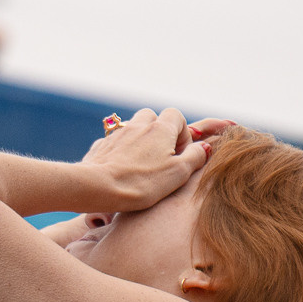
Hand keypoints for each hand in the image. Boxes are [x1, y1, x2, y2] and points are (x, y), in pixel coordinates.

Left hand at [79, 107, 219, 211]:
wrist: (98, 186)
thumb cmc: (142, 182)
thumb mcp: (179, 173)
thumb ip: (195, 157)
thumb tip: (204, 147)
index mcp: (159, 129)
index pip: (176, 115)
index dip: (182, 133)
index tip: (180, 154)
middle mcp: (137, 125)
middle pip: (152, 117)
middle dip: (160, 133)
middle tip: (162, 157)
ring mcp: (117, 134)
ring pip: (132, 127)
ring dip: (140, 139)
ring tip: (143, 163)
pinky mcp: (101, 146)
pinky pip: (116, 142)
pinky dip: (122, 151)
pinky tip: (122, 169)